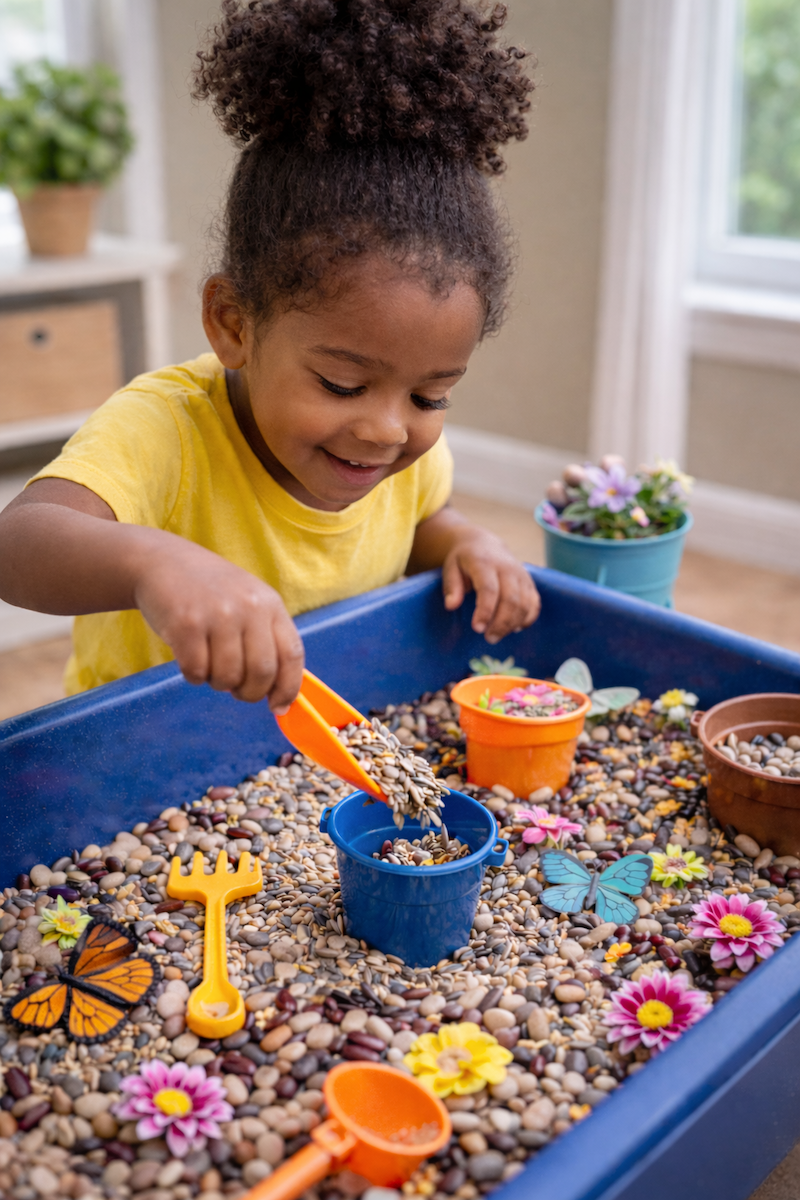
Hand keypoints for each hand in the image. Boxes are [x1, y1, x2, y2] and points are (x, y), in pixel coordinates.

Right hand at [133, 539, 303, 709]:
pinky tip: (188, 657)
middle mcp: (248, 607)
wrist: (162, 562)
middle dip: (249, 693)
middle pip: (261, 673)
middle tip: (236, 689)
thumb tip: (278, 695)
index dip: (288, 688)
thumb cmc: (210, 592)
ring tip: (209, 663)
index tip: (278, 707)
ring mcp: (217, 614)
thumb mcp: (248, 602)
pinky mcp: (185, 624)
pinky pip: (196, 671)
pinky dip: (193, 675)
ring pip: (227, 677)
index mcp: (270, 604)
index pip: (291, 655)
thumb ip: (266, 639)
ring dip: (217, 682)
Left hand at [441, 527, 540, 642]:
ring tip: (497, 635)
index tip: (477, 628)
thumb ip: (451, 587)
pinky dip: (527, 618)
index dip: (485, 611)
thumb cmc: (464, 560)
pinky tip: (514, 628)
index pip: (489, 589)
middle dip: (501, 623)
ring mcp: (521, 574)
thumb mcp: (451, 568)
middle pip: (511, 599)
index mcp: (484, 563)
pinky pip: (534, 603)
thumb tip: (451, 606)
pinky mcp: (530, 582)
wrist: (484, 544)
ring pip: (524, 603)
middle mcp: (507, 567)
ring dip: (512, 624)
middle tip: (489, 638)